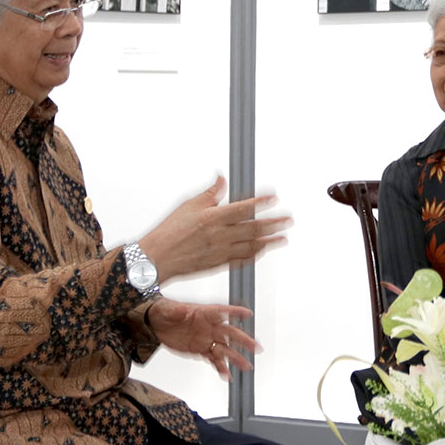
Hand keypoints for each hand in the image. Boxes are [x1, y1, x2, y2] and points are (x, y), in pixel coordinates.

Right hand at [139, 176, 290, 281]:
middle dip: (274, 223)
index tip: (275, 198)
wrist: (156, 258)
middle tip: (288, 220)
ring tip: (283, 237)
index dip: (261, 203)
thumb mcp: (188, 205)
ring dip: (270, 241)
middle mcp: (220, 235)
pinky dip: (255, 254)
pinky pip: (242, 259)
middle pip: (253, 228)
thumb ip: (210, 193)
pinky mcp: (218, 264)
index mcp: (213, 218)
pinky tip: (263, 250)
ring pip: (252, 245)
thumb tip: (222, 179)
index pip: (244, 208)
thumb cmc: (169, 232)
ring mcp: (221, 251)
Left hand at [147, 298, 258, 379]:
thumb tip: (182, 310)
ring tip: (247, 366)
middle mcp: (209, 327)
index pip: (222, 311)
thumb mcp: (167, 310)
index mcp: (203, 313)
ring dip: (236, 357)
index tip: (248, 314)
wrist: (154, 324)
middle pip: (230, 333)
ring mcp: (206, 339)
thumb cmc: (163, 311)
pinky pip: (213, 360)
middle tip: (255, 347)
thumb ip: (176, 311)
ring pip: (224, 349)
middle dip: (243, 340)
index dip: (235, 312)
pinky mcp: (200, 350)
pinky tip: (227, 376)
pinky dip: (221, 368)